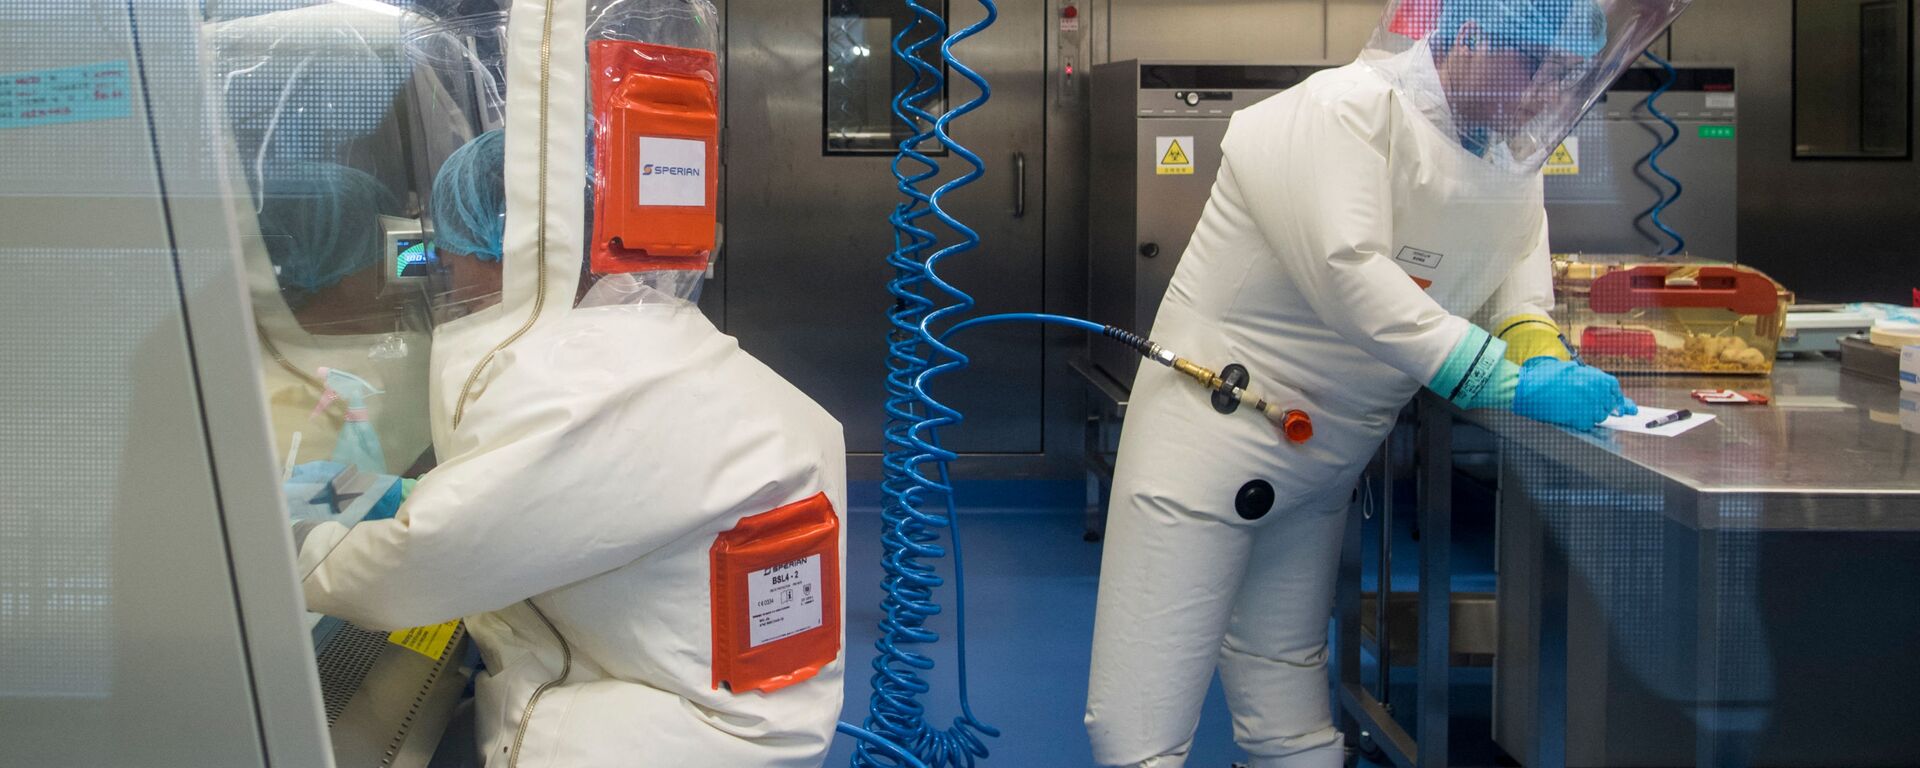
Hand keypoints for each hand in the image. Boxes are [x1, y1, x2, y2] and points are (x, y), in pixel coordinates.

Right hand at [1513, 359, 1637, 429]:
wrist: (1529, 387)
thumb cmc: (1548, 377)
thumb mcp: (1573, 371)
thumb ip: (1595, 381)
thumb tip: (1617, 398)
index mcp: (1597, 377)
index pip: (1614, 389)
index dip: (1614, 396)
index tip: (1613, 402)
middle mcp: (1597, 392)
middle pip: (1609, 404)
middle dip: (1600, 405)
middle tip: (1583, 402)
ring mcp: (1589, 406)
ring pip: (1599, 416)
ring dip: (1590, 413)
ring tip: (1572, 405)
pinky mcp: (1580, 419)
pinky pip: (1587, 424)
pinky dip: (1580, 421)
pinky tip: (1568, 412)